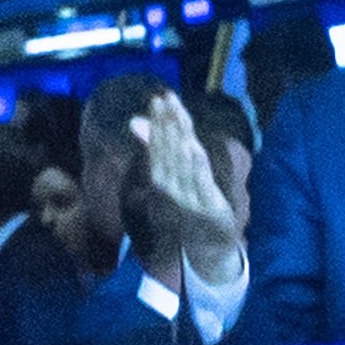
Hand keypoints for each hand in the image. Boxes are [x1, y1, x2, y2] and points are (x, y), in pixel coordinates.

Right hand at [131, 96, 243, 281]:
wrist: (206, 246)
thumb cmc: (186, 206)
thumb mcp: (172, 178)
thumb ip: (157, 148)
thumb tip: (135, 120)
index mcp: (162, 177)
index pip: (158, 145)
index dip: (159, 122)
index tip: (158, 99)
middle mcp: (171, 187)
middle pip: (167, 151)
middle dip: (166, 124)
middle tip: (165, 98)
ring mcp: (189, 198)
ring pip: (181, 164)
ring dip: (179, 139)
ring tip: (177, 115)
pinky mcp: (209, 208)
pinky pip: (200, 184)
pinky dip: (195, 167)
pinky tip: (195, 148)